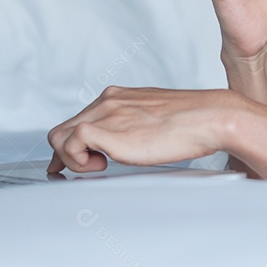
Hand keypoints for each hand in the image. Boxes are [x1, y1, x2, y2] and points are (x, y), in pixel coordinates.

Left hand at [46, 86, 243, 173]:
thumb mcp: (154, 120)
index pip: (80, 119)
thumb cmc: (191, 124)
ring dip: (71, 157)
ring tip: (99, 166)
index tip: (75, 160)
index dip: (73, 143)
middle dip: (67, 153)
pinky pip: (69, 143)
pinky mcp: (107, 129)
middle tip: (85, 169)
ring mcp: (106, 113)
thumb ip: (136, 126)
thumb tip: (132, 142)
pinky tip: (100, 166)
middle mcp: (108, 101)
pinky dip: (76, 159)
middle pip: (64, 128)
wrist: (207, 118)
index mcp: (118, 97)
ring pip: (59, 135)